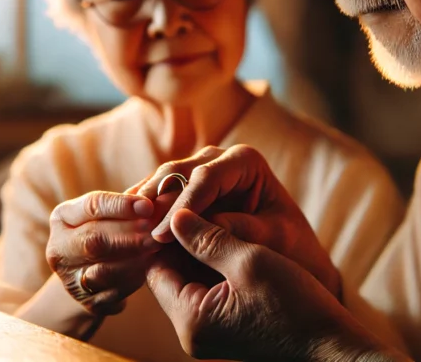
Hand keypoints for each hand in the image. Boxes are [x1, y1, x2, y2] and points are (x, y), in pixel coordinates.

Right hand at [46, 190, 159, 315]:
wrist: (93, 274)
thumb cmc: (111, 231)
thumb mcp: (114, 213)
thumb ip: (133, 203)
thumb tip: (162, 192)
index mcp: (62, 217)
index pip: (91, 206)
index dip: (121, 205)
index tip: (148, 205)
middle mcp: (58, 247)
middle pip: (93, 239)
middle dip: (130, 235)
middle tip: (158, 231)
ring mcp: (68, 278)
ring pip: (102, 269)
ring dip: (134, 258)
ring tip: (158, 248)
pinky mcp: (85, 302)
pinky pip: (113, 291)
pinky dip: (134, 279)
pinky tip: (152, 268)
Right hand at [138, 145, 341, 297]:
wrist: (295, 261)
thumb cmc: (291, 250)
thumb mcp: (272, 241)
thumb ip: (238, 230)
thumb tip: (191, 227)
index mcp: (246, 161)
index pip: (207, 177)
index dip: (182, 205)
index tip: (161, 234)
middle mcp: (220, 159)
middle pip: (177, 172)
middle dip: (155, 201)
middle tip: (134, 229)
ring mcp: (200, 172)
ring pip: (162, 181)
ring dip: (143, 206)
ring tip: (125, 231)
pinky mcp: (187, 191)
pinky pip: (160, 197)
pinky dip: (144, 213)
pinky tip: (127, 231)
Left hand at [147, 209, 383, 360]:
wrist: (331, 346)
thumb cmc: (296, 304)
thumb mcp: (249, 260)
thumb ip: (207, 237)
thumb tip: (174, 215)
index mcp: (191, 319)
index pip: (156, 267)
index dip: (165, 234)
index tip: (180, 203)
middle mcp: (191, 333)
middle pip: (169, 275)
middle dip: (181, 242)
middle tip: (195, 206)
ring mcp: (207, 334)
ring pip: (188, 281)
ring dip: (198, 253)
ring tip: (213, 219)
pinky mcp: (223, 330)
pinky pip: (205, 293)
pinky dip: (212, 269)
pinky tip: (228, 243)